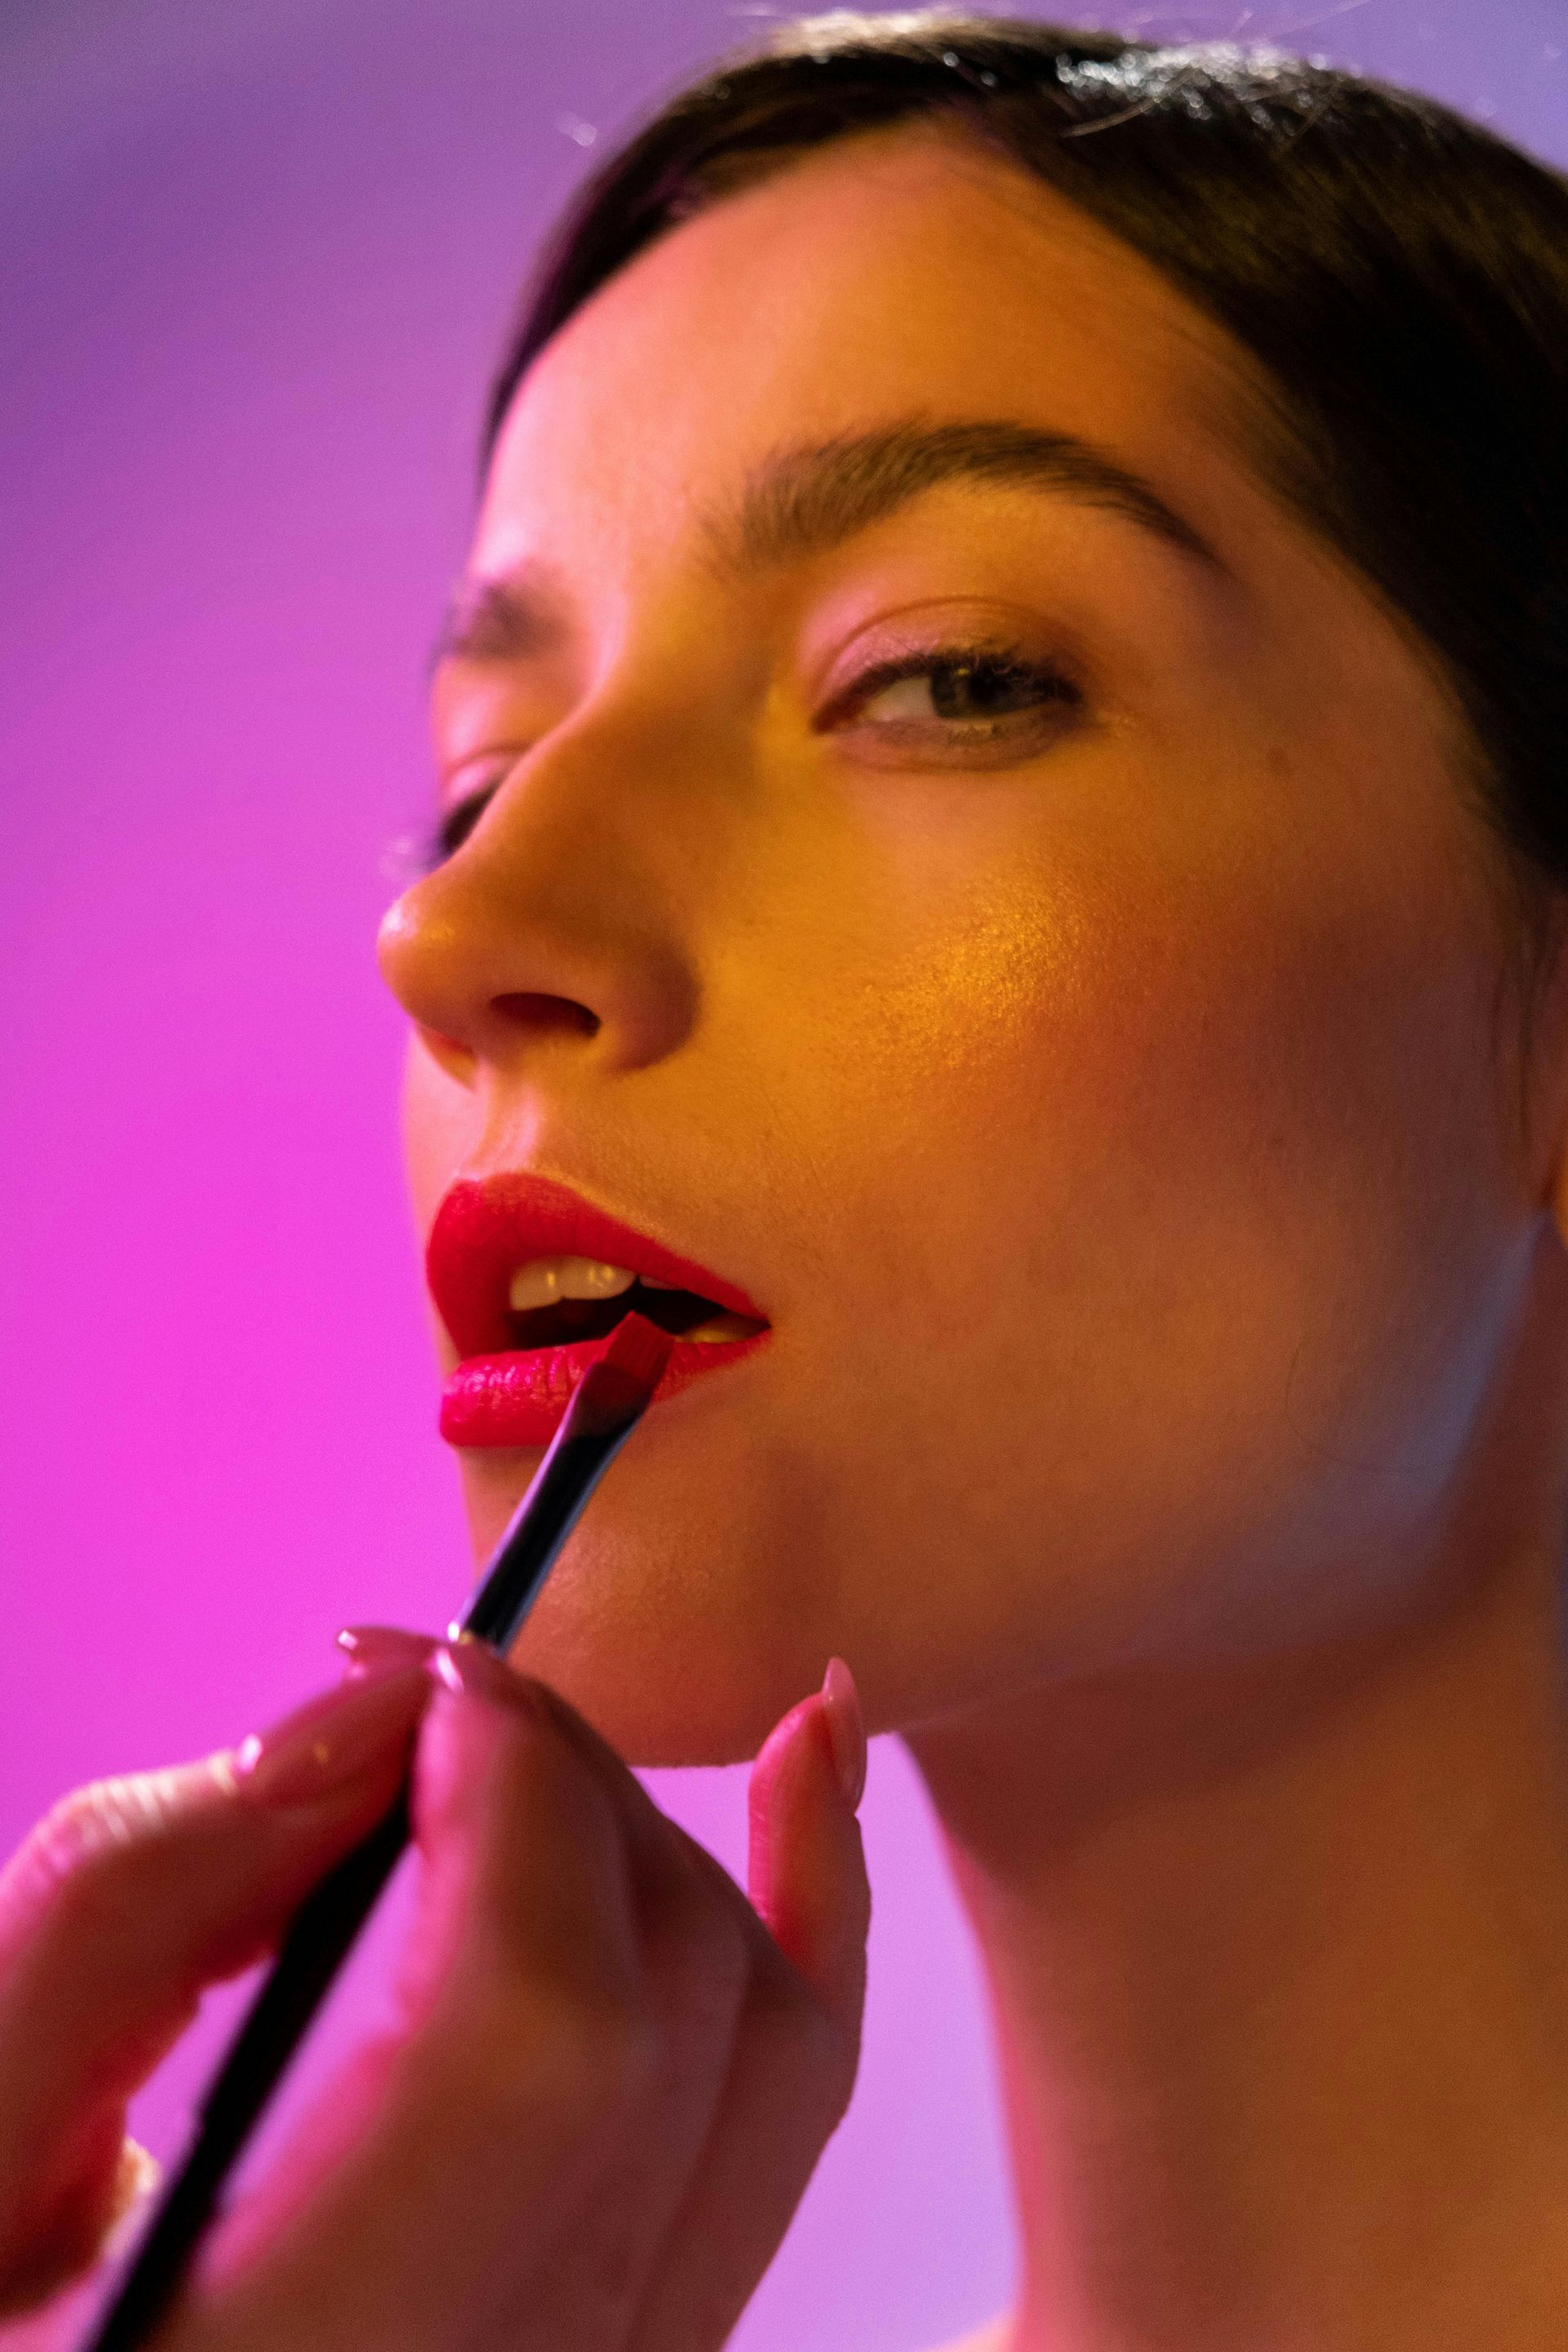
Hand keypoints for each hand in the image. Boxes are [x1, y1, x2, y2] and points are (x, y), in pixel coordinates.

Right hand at [0, 1635, 868, 2349]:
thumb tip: (377, 1708)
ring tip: (547, 1724)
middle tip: (423, 1708)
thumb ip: (130, 1905)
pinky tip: (807, 1771)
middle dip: (570, 1784)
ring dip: (665, 1831)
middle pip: (675, 2006)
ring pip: (775, 2055)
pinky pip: (787, 2124)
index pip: (545, 2024)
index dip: (517, 1790)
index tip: (415, 1683)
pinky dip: (805, 1922)